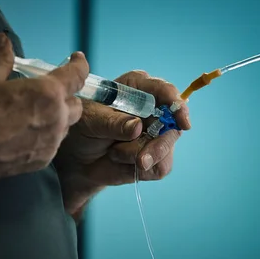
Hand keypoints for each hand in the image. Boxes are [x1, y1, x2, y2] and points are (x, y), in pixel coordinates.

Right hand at [0, 33, 89, 192]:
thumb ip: (0, 57)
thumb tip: (2, 38)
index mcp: (49, 92)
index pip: (77, 75)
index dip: (80, 64)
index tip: (78, 58)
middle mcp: (58, 117)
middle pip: (75, 103)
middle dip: (66, 95)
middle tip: (48, 92)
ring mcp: (53, 141)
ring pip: (66, 125)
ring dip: (59, 116)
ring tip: (37, 113)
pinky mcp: (45, 159)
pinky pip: (54, 143)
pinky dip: (47, 135)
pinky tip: (28, 134)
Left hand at [54, 70, 190, 212]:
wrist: (77, 159)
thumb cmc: (83, 129)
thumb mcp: (91, 121)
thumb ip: (113, 123)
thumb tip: (137, 126)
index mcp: (138, 88)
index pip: (165, 91)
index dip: (177, 105)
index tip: (182, 121)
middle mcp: (153, 108)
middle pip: (173, 125)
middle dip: (158, 145)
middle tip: (140, 160)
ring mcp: (157, 133)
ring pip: (166, 149)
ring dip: (140, 157)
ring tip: (115, 154)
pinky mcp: (157, 155)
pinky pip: (160, 167)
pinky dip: (140, 170)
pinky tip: (122, 162)